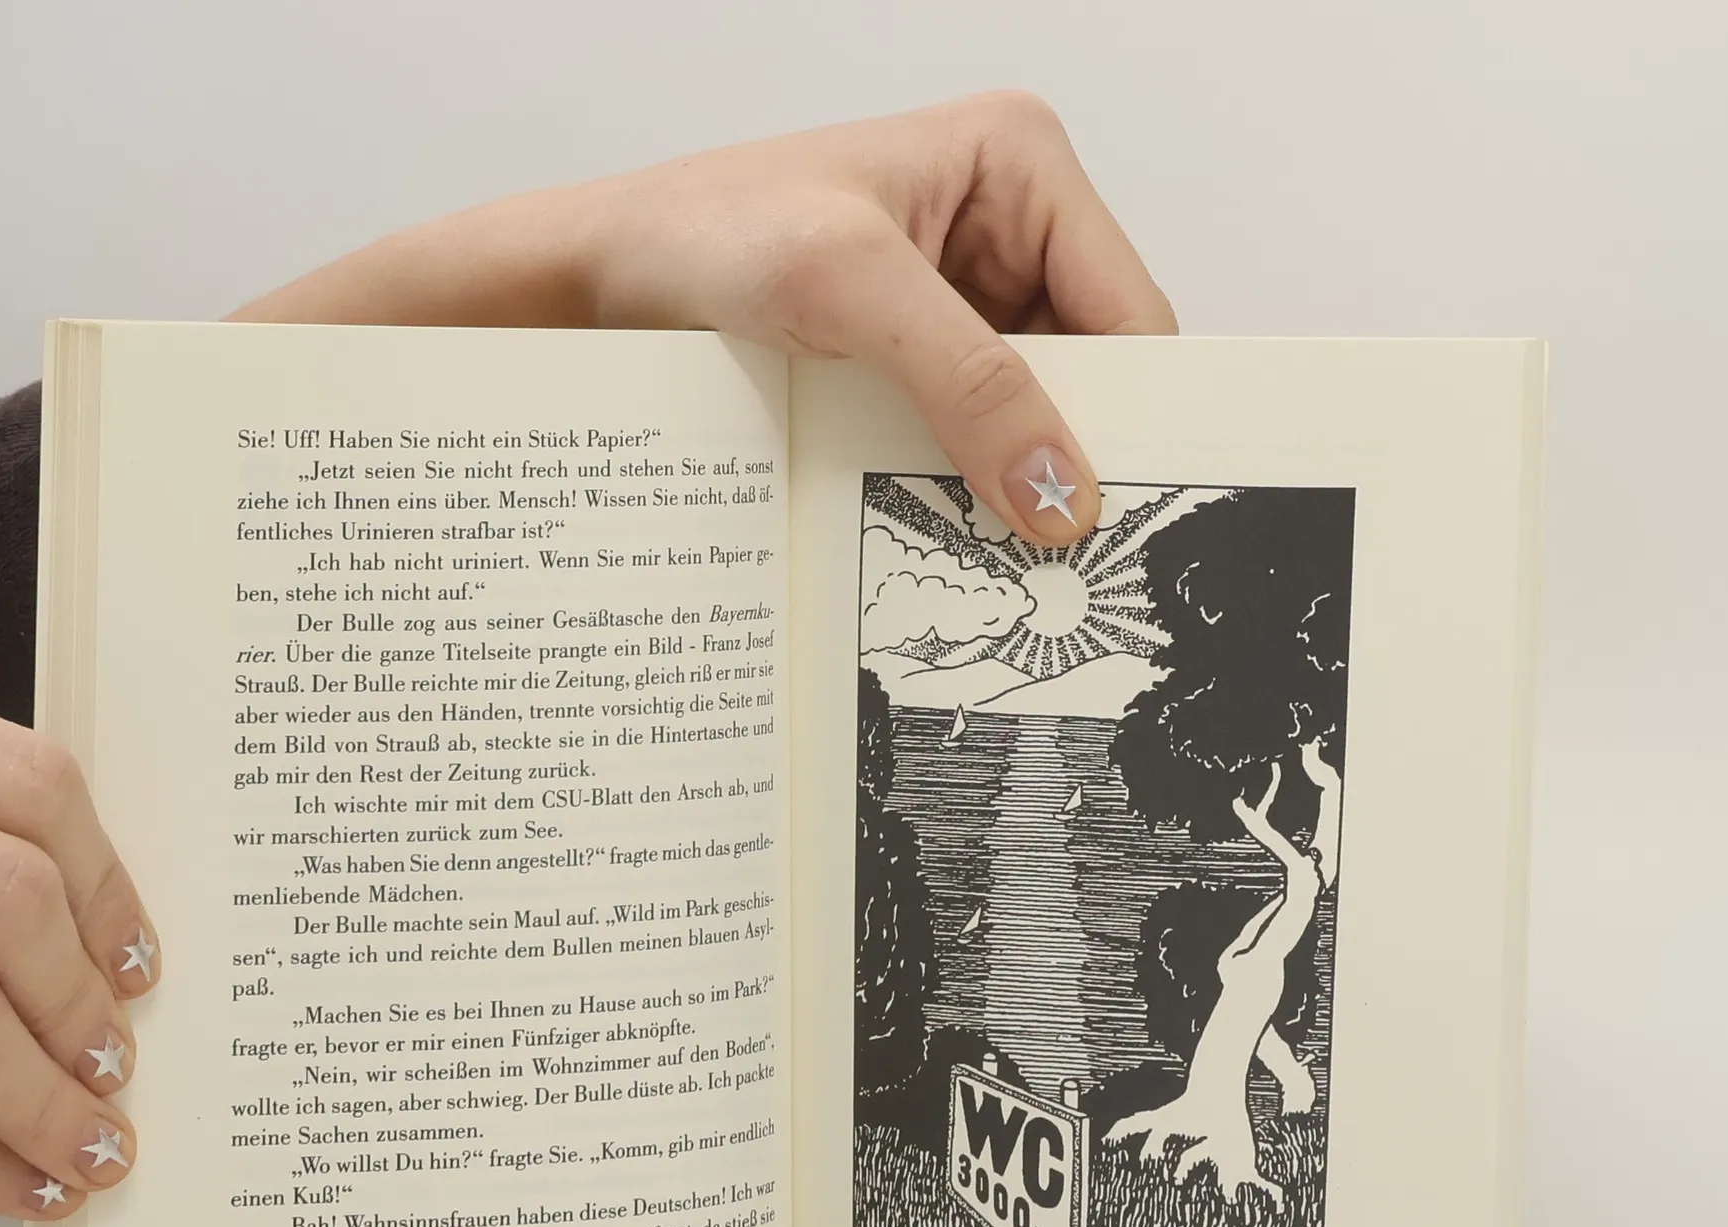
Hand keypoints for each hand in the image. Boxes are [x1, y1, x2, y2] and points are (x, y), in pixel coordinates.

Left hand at [231, 93, 1174, 544]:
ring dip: (1010, 484)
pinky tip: (943, 535)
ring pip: (1028, 416)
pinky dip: (959, 488)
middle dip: (1072, 456)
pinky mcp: (907, 362)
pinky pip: (966, 437)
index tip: (1125, 515)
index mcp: (1020, 164)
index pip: (1132, 311)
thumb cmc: (701, 236)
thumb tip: (1064, 497)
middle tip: (1063, 559)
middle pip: (1088, 371)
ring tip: (1000, 560)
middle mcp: (1002, 228)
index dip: (1138, 414)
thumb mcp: (847, 290)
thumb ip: (970, 383)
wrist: (590, 284)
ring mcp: (956, 301)